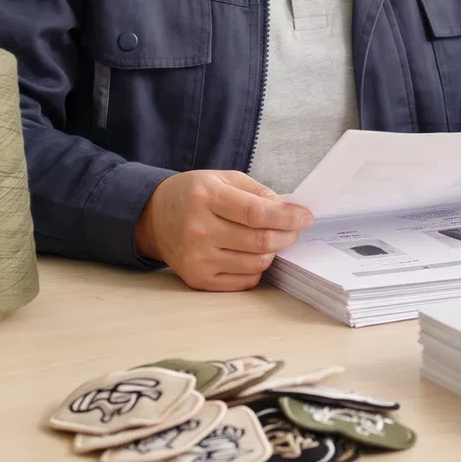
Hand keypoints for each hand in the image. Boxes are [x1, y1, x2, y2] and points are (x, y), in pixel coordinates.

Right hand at [134, 170, 313, 290]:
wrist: (154, 218)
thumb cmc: (194, 195)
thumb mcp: (223, 179)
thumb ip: (258, 193)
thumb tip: (290, 211)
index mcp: (206, 198)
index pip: (256, 213)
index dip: (287, 217)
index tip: (306, 217)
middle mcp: (198, 230)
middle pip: (260, 241)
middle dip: (287, 236)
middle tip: (293, 230)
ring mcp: (196, 258)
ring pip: (255, 264)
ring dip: (272, 252)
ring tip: (268, 240)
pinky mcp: (197, 279)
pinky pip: (243, 282)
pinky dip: (256, 269)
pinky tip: (251, 255)